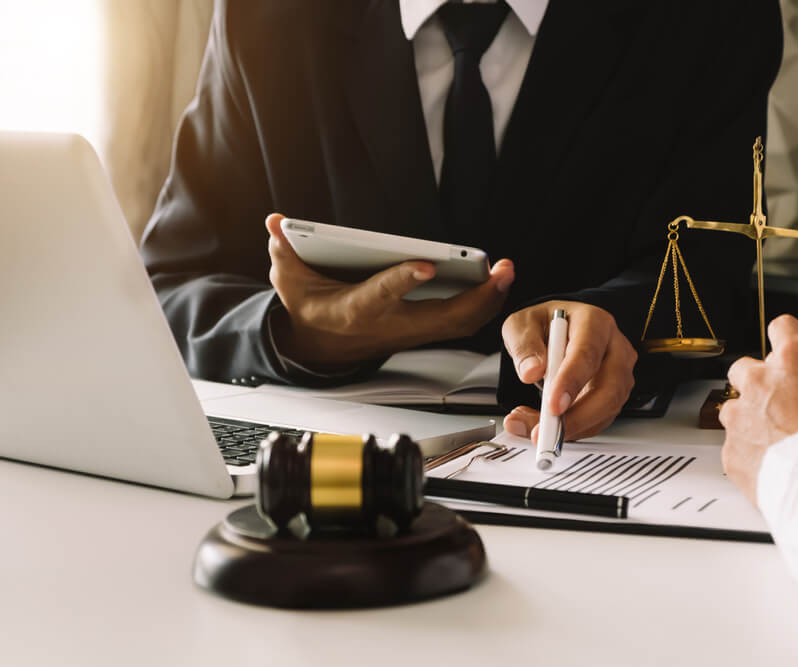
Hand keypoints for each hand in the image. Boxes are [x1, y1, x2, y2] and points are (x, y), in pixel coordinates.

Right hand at [265, 214, 514, 367]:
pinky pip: (462, 321)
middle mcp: (391, 323)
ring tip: (506, 270)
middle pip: (442, 317)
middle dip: (476, 296)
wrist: (322, 347)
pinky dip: (483, 303)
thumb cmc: (311, 308)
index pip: (382, 294)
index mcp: (357, 309)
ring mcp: (412, 330)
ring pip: (459, 323)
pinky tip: (497, 280)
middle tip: (501, 268)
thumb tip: (275, 223)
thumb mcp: (288, 281)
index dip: (404, 280)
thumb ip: (283, 250)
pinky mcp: (424, 330)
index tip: (427, 264)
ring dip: (487, 300)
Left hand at [501, 301, 637, 442]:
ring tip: (535, 429)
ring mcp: (618, 373)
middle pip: (609, 388)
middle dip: (578, 417)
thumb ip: (523, 345)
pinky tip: (548, 428)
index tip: (552, 406)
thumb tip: (531, 372)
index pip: (588, 354)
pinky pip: (599, 420)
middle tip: (545, 432)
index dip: (571, 382)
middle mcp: (614, 347)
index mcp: (594, 322)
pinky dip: (574, 430)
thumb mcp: (522, 324)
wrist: (554, 331)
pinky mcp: (614, 395)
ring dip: (572, 427)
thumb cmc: (543, 324)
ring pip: (606, 409)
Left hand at [718, 315, 797, 505]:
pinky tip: (778, 461)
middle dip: (767, 378)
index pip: (784, 327)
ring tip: (786, 435)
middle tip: (796, 400)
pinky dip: (751, 450)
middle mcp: (760, 384)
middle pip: (750, 366)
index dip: (795, 338)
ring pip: (737, 405)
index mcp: (795, 360)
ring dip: (755, 414)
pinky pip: (735, 444)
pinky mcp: (733, 453)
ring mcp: (741, 418)